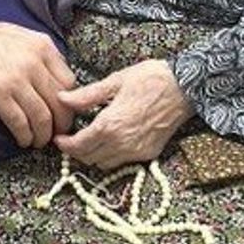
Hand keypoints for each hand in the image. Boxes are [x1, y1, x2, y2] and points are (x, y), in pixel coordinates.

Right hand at [0, 22, 75, 147]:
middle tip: (55, 134)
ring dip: (43, 135)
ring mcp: (17, 79)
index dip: (69, 103)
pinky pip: (21, 123)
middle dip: (60, 124)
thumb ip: (38, 50)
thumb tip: (54, 71)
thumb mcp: (16, 34)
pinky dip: (25, 136)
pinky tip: (23, 141)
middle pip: (60, 103)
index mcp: (41, 46)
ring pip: (43, 117)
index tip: (63, 114)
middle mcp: (34, 62)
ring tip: (37, 141)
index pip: (69, 82)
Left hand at [54, 59, 192, 169]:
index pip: (78, 146)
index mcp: (110, 125)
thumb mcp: (114, 82)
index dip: (64, 145)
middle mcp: (122, 144)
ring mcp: (137, 151)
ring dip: (93, 156)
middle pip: (89, 158)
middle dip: (76, 151)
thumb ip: (86, 96)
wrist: (185, 87)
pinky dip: (111, 156)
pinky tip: (110, 141)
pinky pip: (122, 163)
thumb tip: (62, 98)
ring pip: (104, 164)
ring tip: (89, 140)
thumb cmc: (150, 79)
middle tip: (70, 139)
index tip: (58, 138)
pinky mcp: (149, 154)